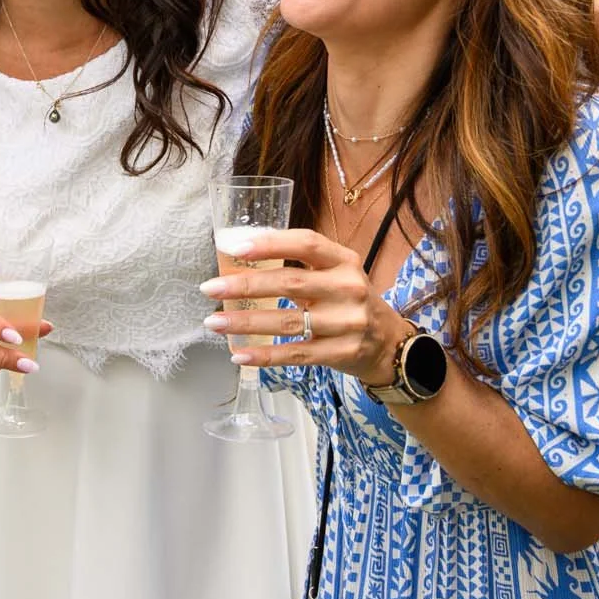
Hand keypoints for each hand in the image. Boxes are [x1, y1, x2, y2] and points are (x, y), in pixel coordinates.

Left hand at [198, 227, 407, 384]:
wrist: (388, 342)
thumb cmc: (348, 301)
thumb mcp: (336, 274)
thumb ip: (300, 265)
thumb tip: (240, 257)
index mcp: (344, 261)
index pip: (306, 243)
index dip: (270, 243)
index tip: (234, 247)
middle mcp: (348, 288)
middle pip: (290, 283)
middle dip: (245, 285)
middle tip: (210, 287)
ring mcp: (347, 323)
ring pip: (288, 322)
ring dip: (245, 323)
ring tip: (214, 322)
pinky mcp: (342, 352)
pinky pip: (296, 354)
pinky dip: (265, 355)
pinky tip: (239, 354)